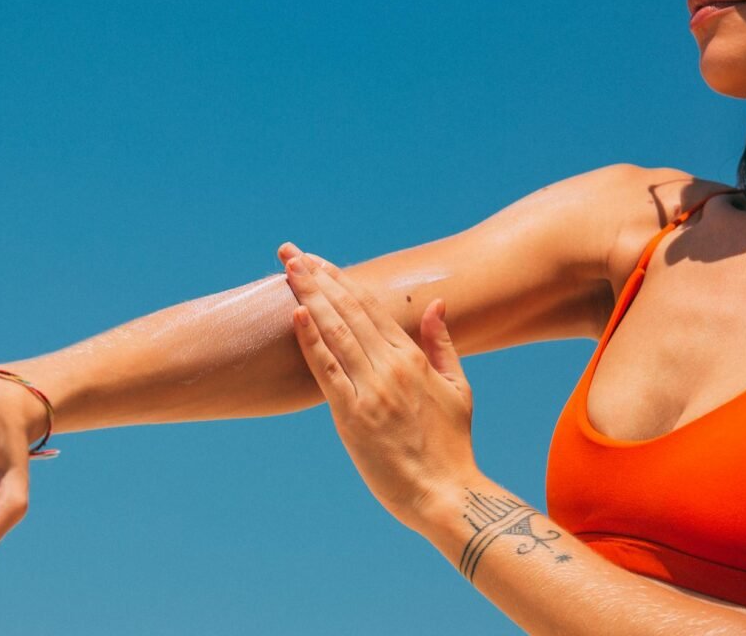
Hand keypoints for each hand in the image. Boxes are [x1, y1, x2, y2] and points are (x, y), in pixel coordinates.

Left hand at [278, 242, 479, 531]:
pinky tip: (296, 313)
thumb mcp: (457, 387)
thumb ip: (442, 344)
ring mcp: (370, 390)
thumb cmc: (451, 444)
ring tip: (288, 269)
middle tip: (290, 252)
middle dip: (317, 277)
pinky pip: (327, 371)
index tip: (318, 260)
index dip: (341, 280)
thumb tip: (436, 304)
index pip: (370, 307)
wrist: (446, 493)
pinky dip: (311, 340)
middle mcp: (390, 367)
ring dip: (310, 296)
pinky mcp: (352, 416)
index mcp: (411, 358)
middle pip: (348, 310)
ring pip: (335, 331)